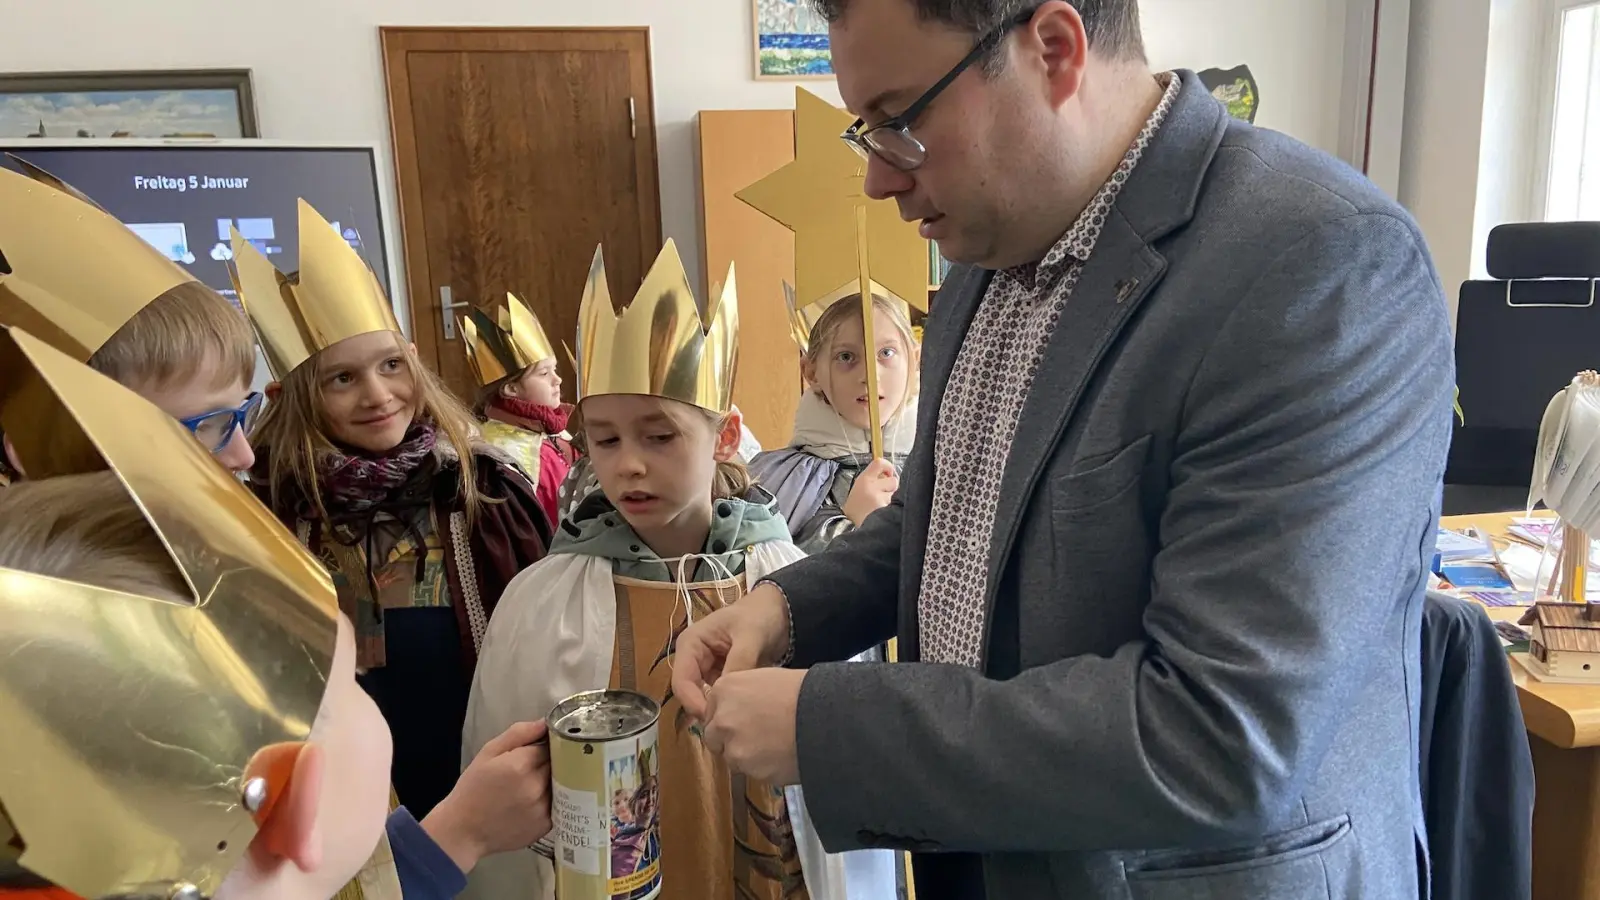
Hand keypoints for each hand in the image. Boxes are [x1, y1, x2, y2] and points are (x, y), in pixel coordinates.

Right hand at [421, 720, 551, 874]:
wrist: (464, 831)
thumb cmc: (472, 789)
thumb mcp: (488, 753)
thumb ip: (518, 734)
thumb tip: (544, 723)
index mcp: (521, 765)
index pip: (551, 745)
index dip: (547, 744)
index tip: (540, 747)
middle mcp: (536, 786)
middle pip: (560, 764)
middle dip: (552, 762)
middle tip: (534, 767)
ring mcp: (543, 808)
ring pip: (562, 784)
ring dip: (555, 780)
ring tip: (533, 784)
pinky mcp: (546, 825)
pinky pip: (559, 804)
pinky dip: (551, 799)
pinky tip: (533, 801)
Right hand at [673, 582, 790, 721]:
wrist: (779, 612)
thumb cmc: (760, 616)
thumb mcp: (750, 635)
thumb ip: (740, 662)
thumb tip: (729, 693)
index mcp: (691, 644)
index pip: (682, 681)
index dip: (693, 703)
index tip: (714, 720)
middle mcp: (693, 659)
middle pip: (690, 694)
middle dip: (706, 710)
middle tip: (727, 727)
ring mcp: (706, 669)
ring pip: (704, 699)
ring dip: (718, 710)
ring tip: (737, 721)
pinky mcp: (720, 678)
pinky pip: (719, 697)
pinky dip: (728, 705)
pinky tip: (743, 714)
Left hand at [702, 668, 804, 784]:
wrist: (825, 717)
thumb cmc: (802, 691)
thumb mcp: (765, 679)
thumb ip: (743, 695)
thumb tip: (740, 709)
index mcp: (724, 690)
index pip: (712, 711)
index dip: (729, 718)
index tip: (746, 720)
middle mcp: (721, 719)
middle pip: (714, 738)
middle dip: (730, 740)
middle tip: (758, 737)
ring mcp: (733, 748)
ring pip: (732, 758)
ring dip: (748, 757)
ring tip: (776, 747)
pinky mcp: (749, 771)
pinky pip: (752, 773)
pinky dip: (764, 769)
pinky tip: (783, 756)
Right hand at [842, 458, 898, 525]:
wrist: (847, 528)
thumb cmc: (855, 510)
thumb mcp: (858, 490)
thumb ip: (873, 481)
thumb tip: (889, 475)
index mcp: (863, 480)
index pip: (879, 463)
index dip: (888, 466)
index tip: (889, 473)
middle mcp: (871, 487)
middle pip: (893, 480)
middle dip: (893, 488)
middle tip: (885, 496)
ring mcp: (879, 499)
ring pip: (896, 494)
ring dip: (893, 500)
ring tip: (881, 507)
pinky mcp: (885, 510)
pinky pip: (896, 506)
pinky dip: (892, 510)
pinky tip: (883, 514)